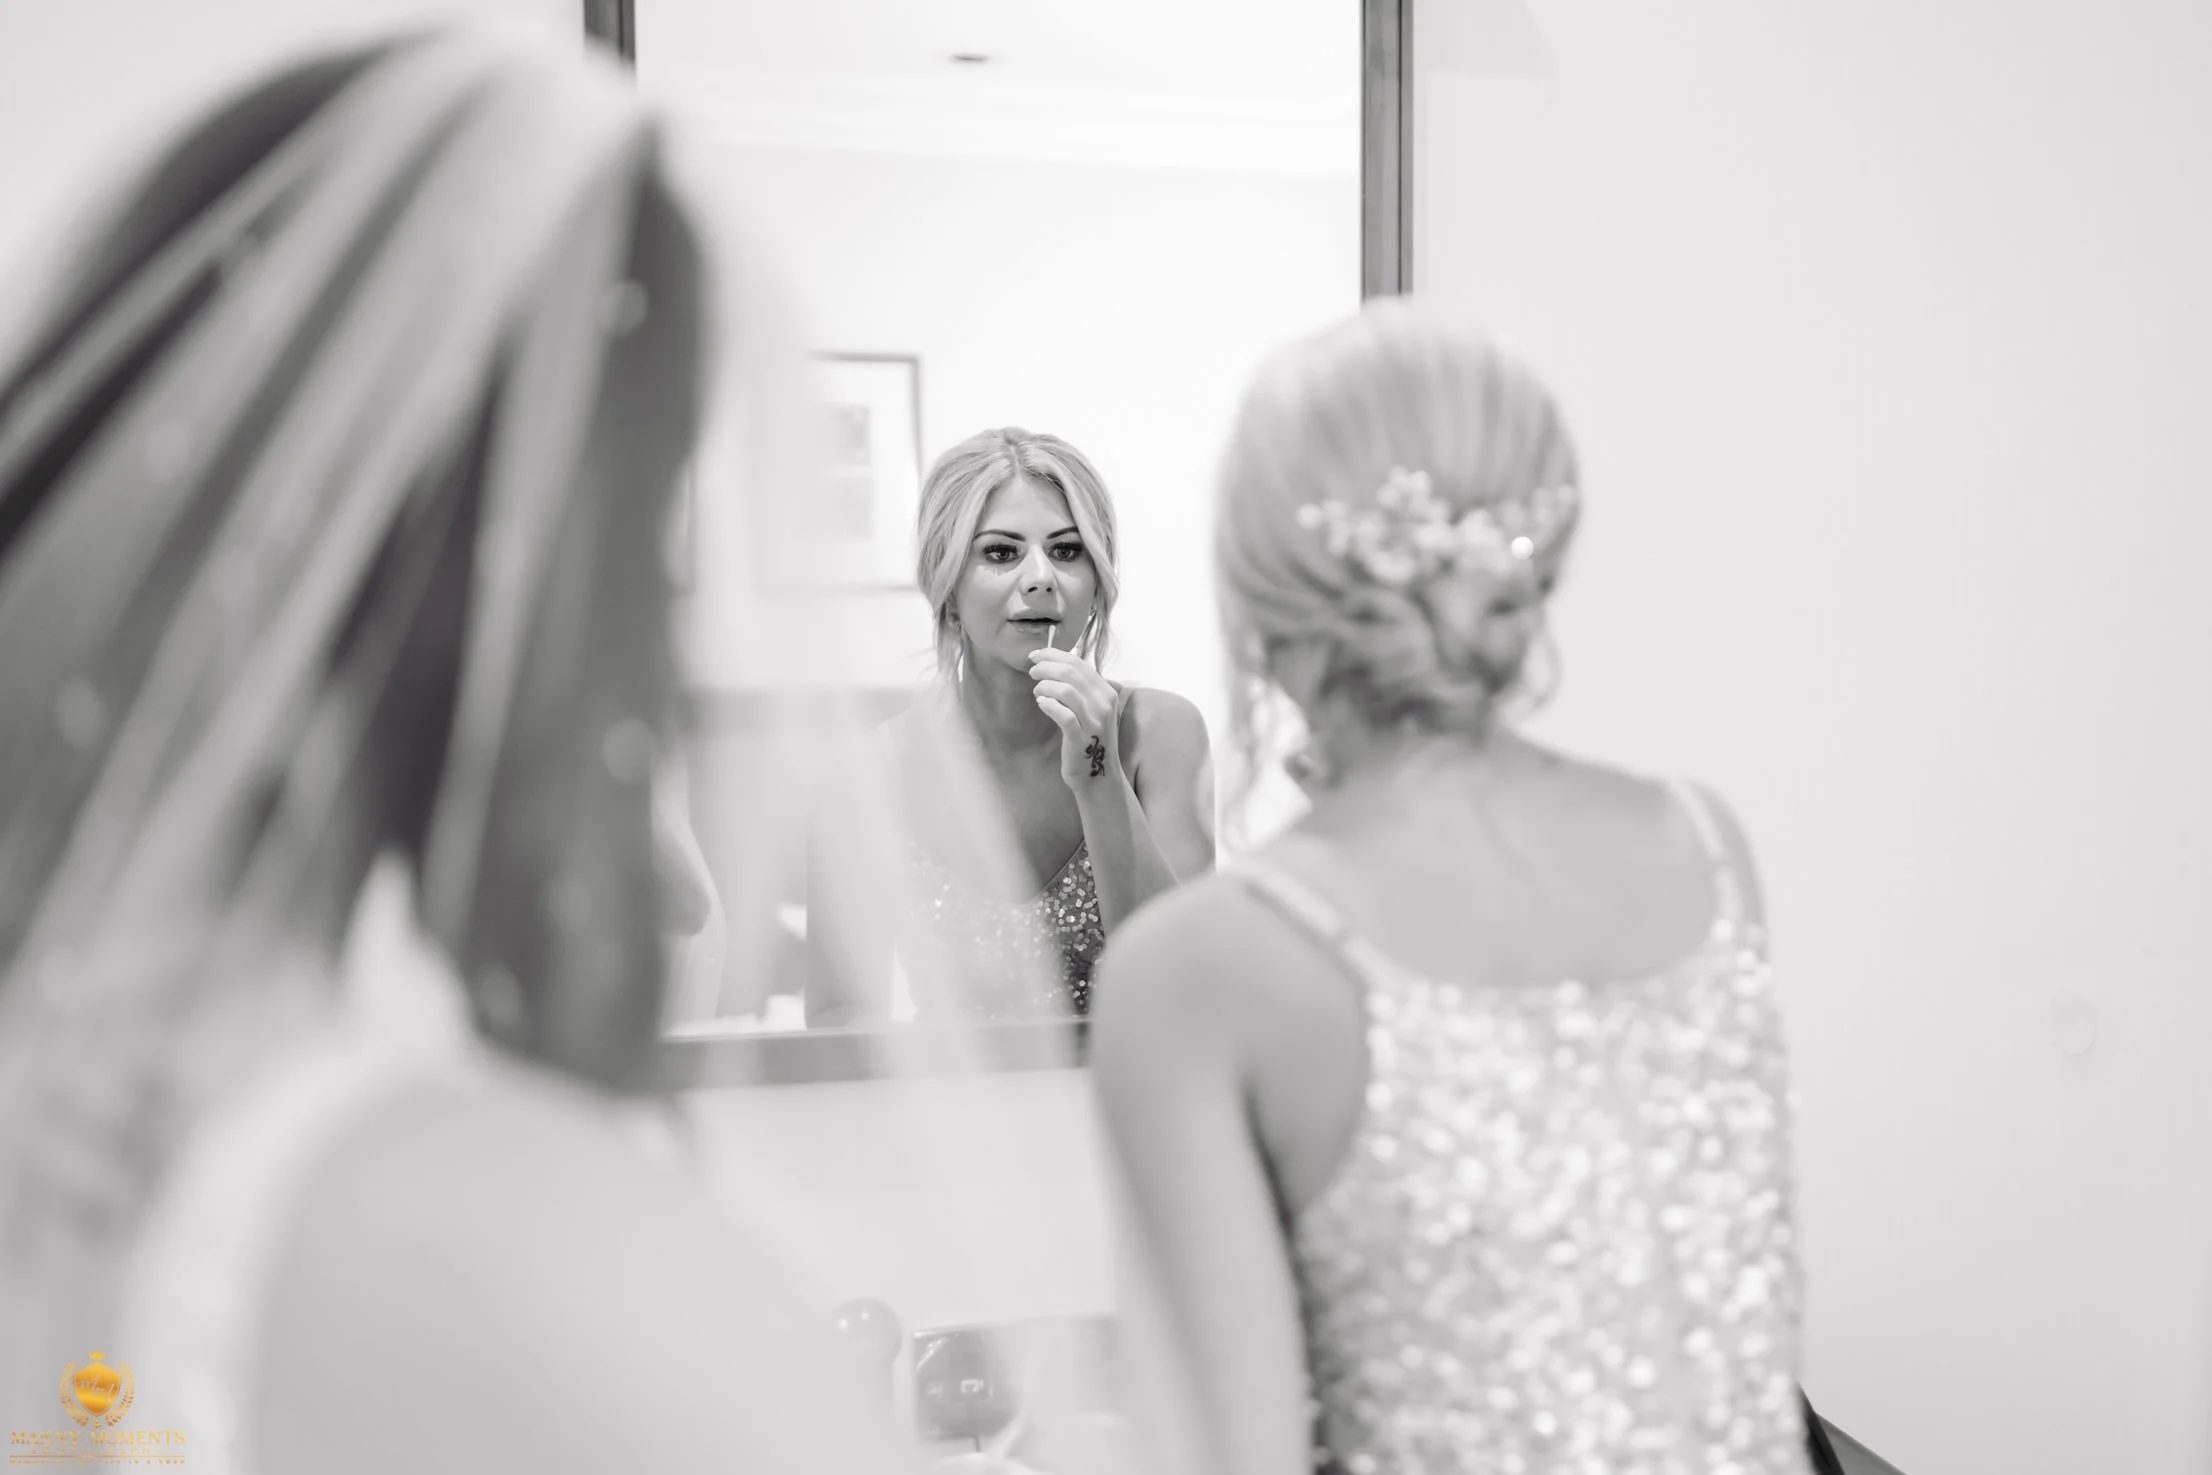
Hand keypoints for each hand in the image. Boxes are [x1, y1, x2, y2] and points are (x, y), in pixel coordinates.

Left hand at [1028, 647, 1119, 788]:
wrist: (1098, 776)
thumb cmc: (1089, 740)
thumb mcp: (1092, 709)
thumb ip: (1080, 688)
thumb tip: (1055, 664)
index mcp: (1107, 692)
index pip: (1078, 663)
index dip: (1053, 655)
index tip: (1035, 656)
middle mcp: (1104, 704)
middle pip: (1071, 672)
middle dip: (1045, 667)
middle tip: (1032, 672)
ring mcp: (1094, 721)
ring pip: (1066, 690)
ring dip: (1044, 686)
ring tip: (1037, 692)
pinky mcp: (1081, 738)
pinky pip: (1063, 714)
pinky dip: (1048, 704)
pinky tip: (1042, 704)